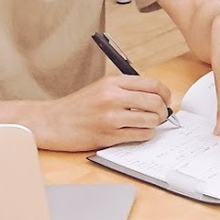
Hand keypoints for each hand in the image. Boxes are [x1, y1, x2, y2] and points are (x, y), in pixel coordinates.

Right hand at [33, 75, 170, 150]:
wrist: (52, 122)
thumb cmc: (78, 106)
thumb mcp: (101, 87)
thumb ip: (127, 88)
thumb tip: (156, 95)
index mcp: (113, 83)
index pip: (152, 84)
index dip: (165, 93)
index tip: (166, 99)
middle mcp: (112, 98)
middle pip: (155, 103)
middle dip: (163, 110)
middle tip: (161, 114)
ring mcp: (110, 118)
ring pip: (150, 120)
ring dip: (154, 124)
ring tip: (148, 123)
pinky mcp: (109, 136)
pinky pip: (140, 135)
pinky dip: (145, 134)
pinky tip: (138, 132)